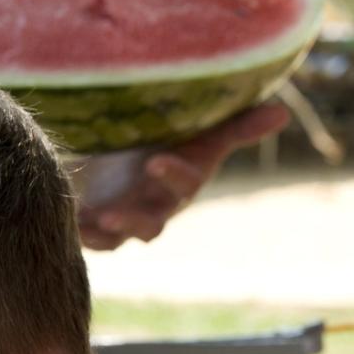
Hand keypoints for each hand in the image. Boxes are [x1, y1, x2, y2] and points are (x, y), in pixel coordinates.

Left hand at [75, 101, 289, 249]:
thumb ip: (239, 127)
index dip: (174, 175)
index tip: (157, 161)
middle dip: (134, 220)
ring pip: (122, 236)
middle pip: (153, 222)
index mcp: (182, 182)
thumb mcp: (201, 133)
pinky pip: (96, 241)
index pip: (185, 183)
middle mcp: (158, 205)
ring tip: (89, 226)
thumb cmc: (172, 141)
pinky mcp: (102, 224)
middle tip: (113, 216)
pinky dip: (84, 237)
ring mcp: (129, 217)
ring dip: (107, 235)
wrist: (132, 157)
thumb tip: (283, 112)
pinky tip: (70, 225)